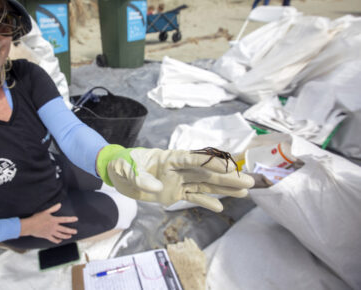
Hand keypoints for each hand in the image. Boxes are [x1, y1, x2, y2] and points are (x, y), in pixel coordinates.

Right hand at [20, 203, 77, 243]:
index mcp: (54, 220)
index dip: (71, 219)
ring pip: (60, 235)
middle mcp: (53, 227)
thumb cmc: (36, 218)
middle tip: (75, 231)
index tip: (76, 219)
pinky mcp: (47, 236)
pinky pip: (53, 239)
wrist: (30, 226)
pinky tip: (60, 240)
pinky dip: (57, 240)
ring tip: (70, 236)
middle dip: (71, 231)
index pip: (64, 219)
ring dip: (66, 236)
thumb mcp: (45, 211)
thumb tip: (59, 204)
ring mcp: (50, 232)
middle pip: (64, 229)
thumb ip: (53, 208)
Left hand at [97, 145, 253, 211]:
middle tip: (249, 181)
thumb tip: (158, 187)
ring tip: (244, 192)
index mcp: (169, 158)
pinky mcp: (173, 193)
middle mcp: (178, 169)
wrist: (116, 173)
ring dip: (224, 189)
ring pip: (204, 185)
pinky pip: (193, 198)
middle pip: (206, 173)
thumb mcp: (126, 168)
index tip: (231, 165)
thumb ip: (140, 176)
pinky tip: (220, 207)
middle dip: (227, 177)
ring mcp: (178, 181)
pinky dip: (206, 202)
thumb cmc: (122, 164)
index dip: (212, 163)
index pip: (194, 160)